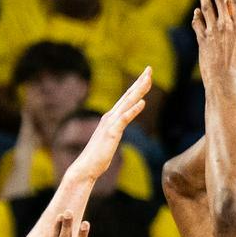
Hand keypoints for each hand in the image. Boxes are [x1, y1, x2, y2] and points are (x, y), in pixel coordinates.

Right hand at [63, 69, 151, 186]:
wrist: (85, 167)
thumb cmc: (97, 158)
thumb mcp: (109, 141)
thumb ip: (114, 132)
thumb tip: (117, 129)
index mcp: (110, 118)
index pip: (126, 99)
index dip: (136, 86)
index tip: (145, 76)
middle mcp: (110, 117)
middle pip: (128, 96)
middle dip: (139, 82)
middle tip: (149, 69)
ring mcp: (110, 124)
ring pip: (127, 103)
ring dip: (139, 91)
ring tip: (148, 80)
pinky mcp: (112, 133)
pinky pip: (125, 119)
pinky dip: (133, 110)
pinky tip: (143, 103)